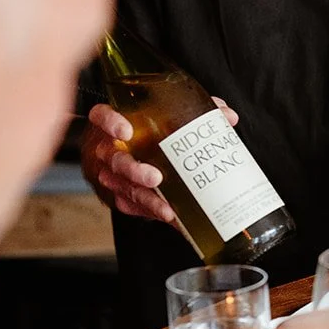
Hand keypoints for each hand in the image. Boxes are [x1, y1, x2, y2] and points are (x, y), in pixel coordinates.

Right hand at [81, 97, 238, 223]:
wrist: (123, 151)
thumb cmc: (145, 129)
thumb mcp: (163, 115)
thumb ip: (192, 111)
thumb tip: (227, 116)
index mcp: (113, 123)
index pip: (101, 117)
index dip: (110, 123)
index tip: (126, 131)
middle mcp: (107, 149)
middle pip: (114, 160)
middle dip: (134, 171)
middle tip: (155, 178)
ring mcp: (110, 174)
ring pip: (122, 188)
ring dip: (146, 200)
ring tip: (167, 209)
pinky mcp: (118, 194)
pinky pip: (131, 206)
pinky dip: (150, 213)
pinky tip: (170, 217)